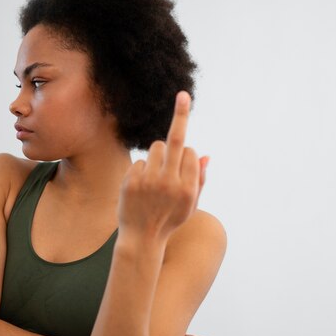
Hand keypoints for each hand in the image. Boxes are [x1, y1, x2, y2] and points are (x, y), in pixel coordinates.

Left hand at [117, 91, 208, 241]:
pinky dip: (143, 169)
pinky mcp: (131, 181)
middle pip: (175, 141)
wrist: (142, 239)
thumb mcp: (191, 204)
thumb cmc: (170, 220)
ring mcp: (149, 182)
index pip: (191, 153)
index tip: (185, 157)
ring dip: (159, 155)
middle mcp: (169, 183)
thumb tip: (204, 154)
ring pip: (156, 147)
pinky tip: (142, 187)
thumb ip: (199, 179)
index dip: (187, 155)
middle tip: (183, 96)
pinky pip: (141, 161)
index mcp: (188, 189)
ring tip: (156, 175)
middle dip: (181, 115)